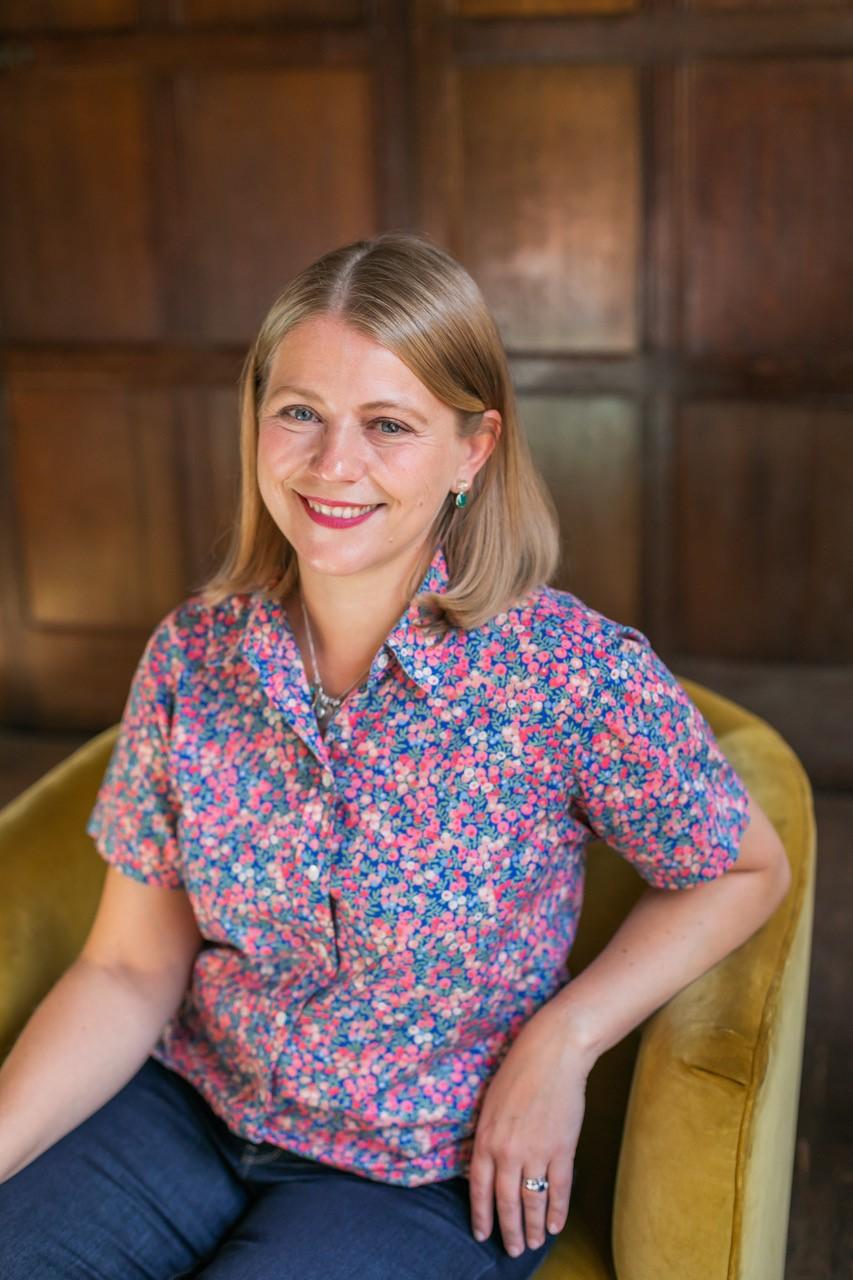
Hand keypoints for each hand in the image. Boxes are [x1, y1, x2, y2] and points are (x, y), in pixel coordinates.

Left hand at [468, 1002, 589, 1256]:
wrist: (552, 1053)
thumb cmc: (518, 1071)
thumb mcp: (490, 1104)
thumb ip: (488, 1137)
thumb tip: (487, 1166)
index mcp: (486, 1139)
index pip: (479, 1188)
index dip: (481, 1215)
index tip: (482, 1234)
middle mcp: (507, 1151)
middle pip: (506, 1202)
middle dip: (508, 1230)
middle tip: (511, 1250)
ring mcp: (536, 1151)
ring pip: (532, 1201)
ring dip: (532, 1227)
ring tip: (532, 1244)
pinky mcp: (562, 1148)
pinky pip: (558, 1189)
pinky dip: (557, 1211)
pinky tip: (554, 1226)